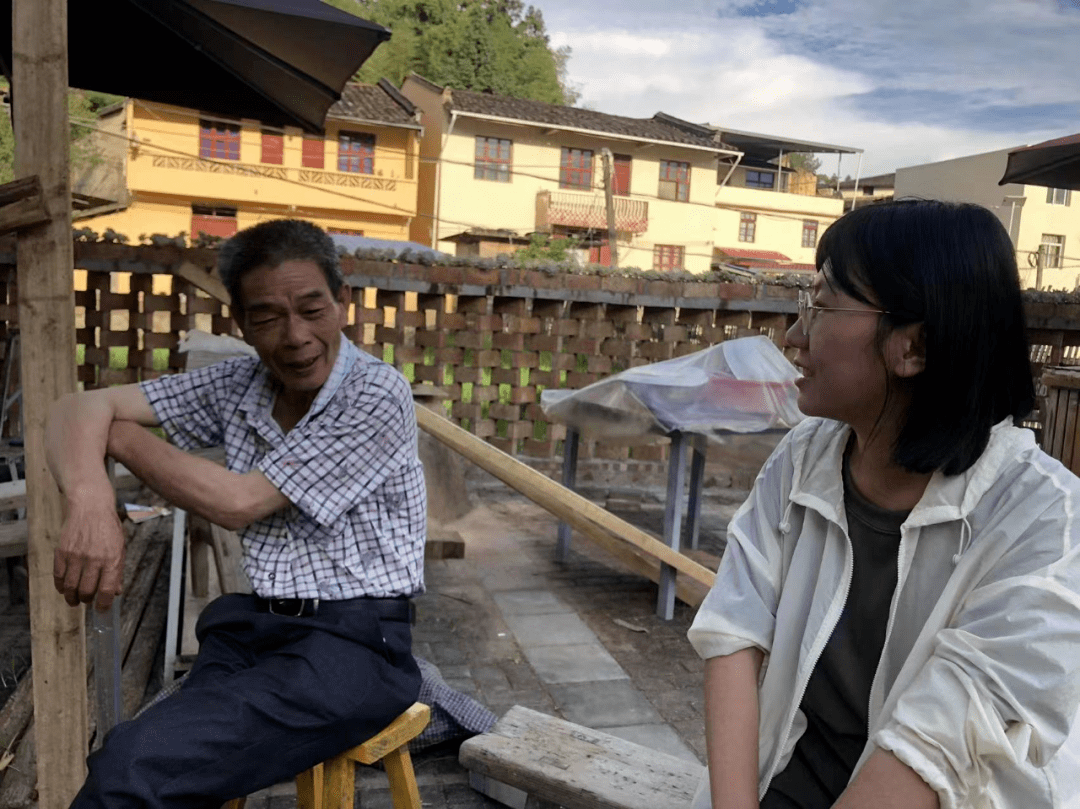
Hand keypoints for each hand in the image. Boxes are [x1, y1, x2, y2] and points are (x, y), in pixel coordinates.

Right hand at [53, 497, 125, 611]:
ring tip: (74, 600)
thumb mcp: (120, 548)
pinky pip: (59, 576)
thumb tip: (115, 592)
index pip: (106, 590)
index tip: (101, 609)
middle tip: (87, 601)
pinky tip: (64, 589)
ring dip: (72, 598)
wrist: (91, 507)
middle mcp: (94, 559)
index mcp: (112, 559)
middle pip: (86, 591)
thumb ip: (117, 571)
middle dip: (87, 600)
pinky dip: (61, 586)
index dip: (103, 605)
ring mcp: (76, 556)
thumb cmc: (108, 528)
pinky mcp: (62, 552)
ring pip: (70, 587)